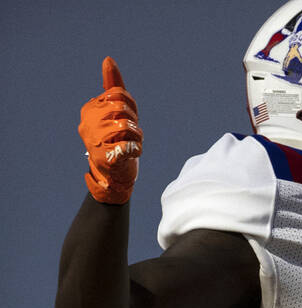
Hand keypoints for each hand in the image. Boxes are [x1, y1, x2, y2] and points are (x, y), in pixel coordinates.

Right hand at [78, 57, 142, 203]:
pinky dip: (137, 149)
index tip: (130, 119)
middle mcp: (87, 122)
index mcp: (90, 109)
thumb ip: (113, 88)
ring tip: (135, 143)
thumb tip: (108, 59)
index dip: (131, 106)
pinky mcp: (104, 158)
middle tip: (133, 133)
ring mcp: (93, 141)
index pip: (118, 94)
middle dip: (134, 120)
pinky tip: (134, 153)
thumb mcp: (117, 113)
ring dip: (137, 136)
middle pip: (120, 107)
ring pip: (124, 125)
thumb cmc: (117, 142)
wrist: (114, 177)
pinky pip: (127, 146)